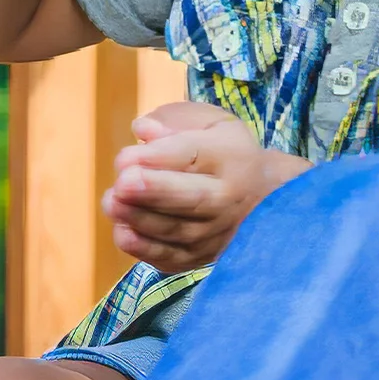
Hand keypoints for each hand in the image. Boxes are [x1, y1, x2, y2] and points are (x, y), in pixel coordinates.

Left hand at [101, 102, 308, 271]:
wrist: (268, 199)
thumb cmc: (226, 151)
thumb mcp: (211, 123)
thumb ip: (176, 121)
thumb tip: (142, 130)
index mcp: (228, 157)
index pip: (193, 156)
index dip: (157, 158)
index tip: (123, 159)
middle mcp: (227, 198)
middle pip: (191, 198)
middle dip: (153, 192)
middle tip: (120, 186)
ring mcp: (217, 232)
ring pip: (179, 231)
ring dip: (142, 220)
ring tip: (111, 203)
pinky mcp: (205, 256)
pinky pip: (176, 258)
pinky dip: (148, 250)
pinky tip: (122, 234)